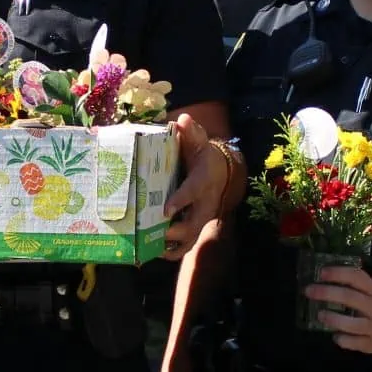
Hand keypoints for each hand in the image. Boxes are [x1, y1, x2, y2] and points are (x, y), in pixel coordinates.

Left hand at [160, 112, 230, 259]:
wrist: (220, 173)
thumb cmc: (203, 156)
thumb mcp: (199, 141)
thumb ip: (191, 132)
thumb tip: (183, 119)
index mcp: (203, 181)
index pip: (192, 191)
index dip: (180, 201)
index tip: (165, 210)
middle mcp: (205, 203)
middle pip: (193, 223)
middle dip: (174, 231)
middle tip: (153, 233)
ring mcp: (201, 218)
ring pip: (190, 238)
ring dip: (172, 246)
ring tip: (151, 249)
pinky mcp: (196, 227)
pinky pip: (186, 245)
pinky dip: (172, 252)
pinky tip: (153, 253)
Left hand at [306, 265, 371, 355]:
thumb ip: (363, 285)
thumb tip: (331, 278)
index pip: (356, 278)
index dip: (337, 273)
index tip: (321, 273)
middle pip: (349, 298)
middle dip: (326, 293)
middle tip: (309, 291)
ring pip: (350, 323)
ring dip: (331, 318)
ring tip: (320, 315)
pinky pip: (355, 343)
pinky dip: (342, 339)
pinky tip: (335, 336)